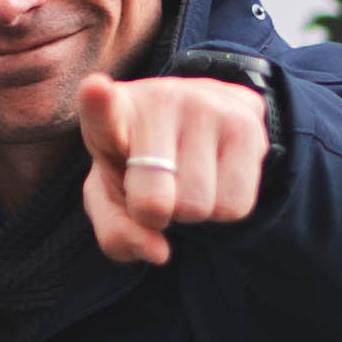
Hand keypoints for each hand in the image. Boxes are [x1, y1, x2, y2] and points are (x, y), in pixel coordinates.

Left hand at [70, 72, 269, 267]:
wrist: (194, 123)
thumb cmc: (139, 165)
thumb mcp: (112, 197)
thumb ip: (117, 231)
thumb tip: (159, 252)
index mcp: (112, 113)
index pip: (102, 110)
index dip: (98, 103)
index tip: (95, 89)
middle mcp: (160, 99)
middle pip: (154, 203)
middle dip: (155, 213)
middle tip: (157, 186)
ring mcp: (207, 106)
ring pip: (199, 206)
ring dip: (192, 210)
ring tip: (186, 177)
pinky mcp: (246, 121)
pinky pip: (236, 205)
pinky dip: (222, 208)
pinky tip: (214, 176)